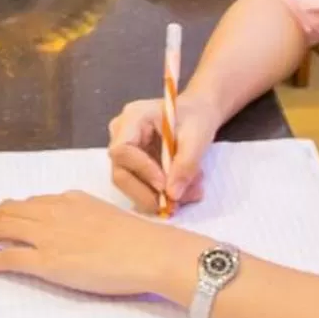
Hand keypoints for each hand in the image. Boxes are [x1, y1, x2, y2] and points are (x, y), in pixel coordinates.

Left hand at [0, 191, 203, 296]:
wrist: (148, 251)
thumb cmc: (138, 239)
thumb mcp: (105, 215)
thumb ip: (84, 215)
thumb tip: (74, 223)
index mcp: (69, 200)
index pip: (28, 203)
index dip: (6, 209)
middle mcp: (53, 213)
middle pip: (8, 212)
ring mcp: (49, 236)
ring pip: (3, 229)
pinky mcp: (48, 261)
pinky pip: (9, 258)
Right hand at [108, 95, 219, 213]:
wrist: (197, 113)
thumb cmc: (196, 117)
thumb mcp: (197, 136)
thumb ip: (186, 164)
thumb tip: (173, 195)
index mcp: (132, 118)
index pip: (123, 150)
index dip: (141, 170)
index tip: (164, 186)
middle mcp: (120, 135)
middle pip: (121, 172)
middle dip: (147, 192)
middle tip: (174, 204)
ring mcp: (125, 152)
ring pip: (130, 184)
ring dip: (157, 196)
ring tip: (189, 193)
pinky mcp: (133, 166)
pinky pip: (140, 186)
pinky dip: (161, 194)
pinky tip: (184, 191)